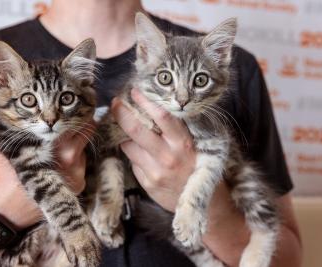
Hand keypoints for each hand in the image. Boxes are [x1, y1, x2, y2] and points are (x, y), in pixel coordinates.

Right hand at [0, 93, 91, 228]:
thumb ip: (0, 115)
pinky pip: (82, 163)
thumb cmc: (5, 173)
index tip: (77, 102)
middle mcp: (71, 159)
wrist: (9, 208)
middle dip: (78, 122)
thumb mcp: (1, 142)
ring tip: (57, 145)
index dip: (81, 109)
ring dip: (75, 141)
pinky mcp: (79, 184)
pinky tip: (57, 163)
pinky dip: (74, 158)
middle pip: (88, 129)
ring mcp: (78, 173)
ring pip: (84, 146)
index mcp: (56, 146)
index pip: (83, 120)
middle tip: (68, 119)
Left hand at [112, 89, 195, 211]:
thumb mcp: (195, 145)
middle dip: (121, 113)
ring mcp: (155, 171)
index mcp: (183, 143)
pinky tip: (140, 153)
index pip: (162, 116)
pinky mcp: (147, 183)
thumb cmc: (198, 167)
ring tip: (127, 130)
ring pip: (128, 145)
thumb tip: (152, 111)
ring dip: (125, 136)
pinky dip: (133, 154)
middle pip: (136, 129)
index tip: (135, 91)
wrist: (205, 204)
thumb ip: (176, 130)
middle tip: (115, 103)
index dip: (146, 101)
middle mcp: (168, 156)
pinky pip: (132, 162)